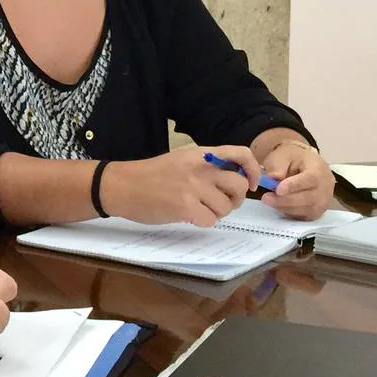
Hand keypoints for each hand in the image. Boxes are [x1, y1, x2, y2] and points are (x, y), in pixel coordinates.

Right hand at [103, 146, 260, 226]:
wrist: (122, 185)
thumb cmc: (151, 175)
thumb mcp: (181, 161)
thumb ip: (207, 167)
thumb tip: (236, 181)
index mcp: (200, 154)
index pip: (241, 154)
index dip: (254, 170)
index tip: (251, 183)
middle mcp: (200, 167)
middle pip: (239, 186)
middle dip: (235, 199)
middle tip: (221, 202)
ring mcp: (193, 187)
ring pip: (226, 207)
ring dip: (216, 213)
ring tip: (198, 209)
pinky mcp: (185, 206)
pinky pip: (210, 221)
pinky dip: (202, 222)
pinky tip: (188, 216)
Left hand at [256, 137, 333, 219]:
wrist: (303, 165)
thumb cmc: (293, 159)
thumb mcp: (283, 155)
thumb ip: (278, 166)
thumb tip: (273, 178)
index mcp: (319, 168)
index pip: (311, 178)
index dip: (294, 186)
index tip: (278, 190)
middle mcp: (326, 186)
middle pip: (309, 198)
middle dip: (285, 200)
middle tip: (266, 198)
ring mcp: (323, 201)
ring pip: (307, 210)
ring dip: (286, 207)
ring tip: (269, 200)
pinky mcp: (317, 211)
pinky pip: (304, 216)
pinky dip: (290, 213)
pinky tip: (278, 205)